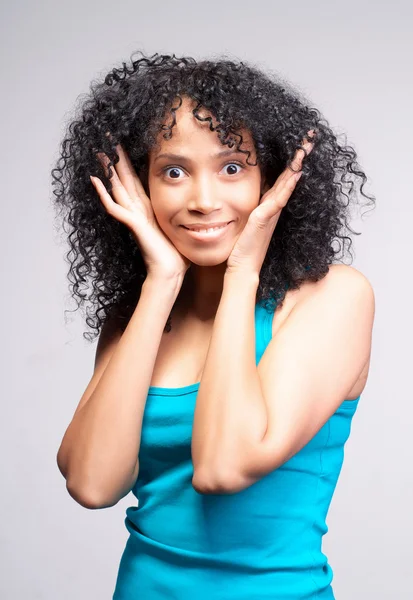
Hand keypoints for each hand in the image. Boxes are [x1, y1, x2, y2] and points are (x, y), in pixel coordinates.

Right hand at [90, 142, 191, 280]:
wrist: (170, 272)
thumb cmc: (176, 254)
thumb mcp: (179, 226)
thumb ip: (180, 215)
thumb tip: (196, 206)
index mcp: (148, 209)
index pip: (136, 181)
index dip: (129, 163)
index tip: (123, 146)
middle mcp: (138, 211)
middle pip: (124, 180)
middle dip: (116, 160)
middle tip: (107, 139)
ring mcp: (134, 218)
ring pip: (117, 189)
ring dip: (108, 171)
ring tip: (98, 153)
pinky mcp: (134, 226)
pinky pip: (116, 208)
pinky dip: (104, 195)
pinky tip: (95, 181)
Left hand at [225, 130, 315, 276]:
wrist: (242, 268)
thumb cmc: (242, 247)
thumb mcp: (246, 220)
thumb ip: (250, 206)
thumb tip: (243, 193)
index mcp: (269, 205)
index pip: (283, 177)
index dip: (292, 159)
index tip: (301, 142)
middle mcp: (274, 207)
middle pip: (290, 176)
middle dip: (301, 155)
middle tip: (311, 136)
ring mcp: (271, 213)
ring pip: (287, 184)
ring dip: (297, 165)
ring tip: (306, 147)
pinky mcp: (263, 220)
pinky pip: (277, 199)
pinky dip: (287, 186)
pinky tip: (295, 173)